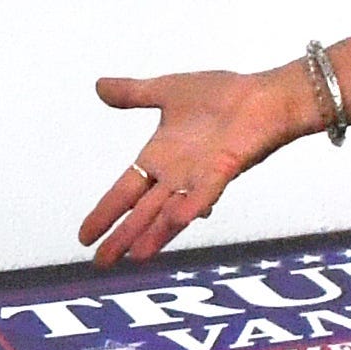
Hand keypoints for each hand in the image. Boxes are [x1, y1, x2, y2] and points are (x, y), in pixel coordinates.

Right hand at [80, 64, 314, 263]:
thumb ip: (133, 93)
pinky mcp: (224, 170)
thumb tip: (99, 86)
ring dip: (154, 233)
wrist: (266, 94)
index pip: (125, 191)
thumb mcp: (167, 91)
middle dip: (122, 236)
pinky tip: (177, 221)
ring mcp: (200, 176)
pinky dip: (191, 206)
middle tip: (101, 263)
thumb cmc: (224, 95)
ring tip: (136, 257)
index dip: (105, 212)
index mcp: (160, 157)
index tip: (84, 237)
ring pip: (170, 211)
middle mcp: (176, 174)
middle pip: (143, 211)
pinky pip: (204, 193)